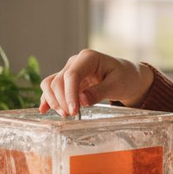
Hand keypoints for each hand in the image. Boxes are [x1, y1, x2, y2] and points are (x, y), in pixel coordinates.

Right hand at [38, 49, 153, 115]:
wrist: (128, 77)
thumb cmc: (125, 78)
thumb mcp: (117, 85)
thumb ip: (99, 92)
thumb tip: (81, 101)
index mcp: (88, 58)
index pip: (72, 75)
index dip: (69, 94)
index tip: (73, 111)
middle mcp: (75, 62)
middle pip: (58, 81)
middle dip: (61, 100)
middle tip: (71, 116)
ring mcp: (69, 71)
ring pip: (51, 84)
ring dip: (53, 100)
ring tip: (65, 115)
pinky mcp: (68, 82)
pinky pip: (52, 88)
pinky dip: (47, 98)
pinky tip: (44, 110)